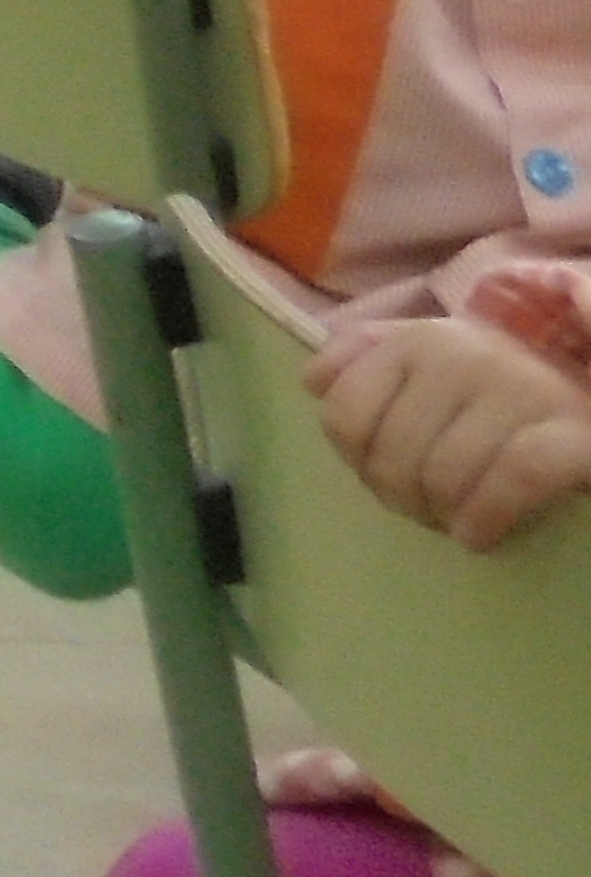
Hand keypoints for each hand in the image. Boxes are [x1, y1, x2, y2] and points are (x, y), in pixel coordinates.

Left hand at [306, 313, 590, 548]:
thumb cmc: (497, 384)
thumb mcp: (429, 357)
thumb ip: (365, 360)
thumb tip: (313, 382)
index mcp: (416, 341)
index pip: (344, 414)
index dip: (355, 461)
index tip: (381, 478)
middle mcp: (462, 356)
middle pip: (392, 454)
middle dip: (402, 499)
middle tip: (427, 511)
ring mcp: (521, 389)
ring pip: (445, 473)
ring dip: (443, 515)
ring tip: (455, 522)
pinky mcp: (576, 431)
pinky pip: (516, 477)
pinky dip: (487, 515)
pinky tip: (478, 536)